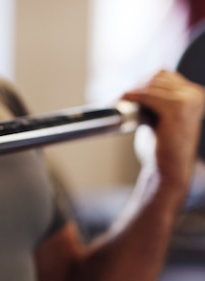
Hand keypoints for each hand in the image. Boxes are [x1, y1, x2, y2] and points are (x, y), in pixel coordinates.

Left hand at [122, 70, 204, 188]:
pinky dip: (134, 96)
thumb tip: (135, 87)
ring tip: (120, 100)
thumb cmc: (163, 148)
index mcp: (194, 95)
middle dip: (136, 86)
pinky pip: (149, 95)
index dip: (142, 82)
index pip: (164, 75)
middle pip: (157, 77)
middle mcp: (195, 95)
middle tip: (120, 97)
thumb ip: (156, 101)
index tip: (127, 93)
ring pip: (152, 85)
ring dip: (133, 91)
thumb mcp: (161, 118)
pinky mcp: (177, 110)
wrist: (170, 170)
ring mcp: (188, 101)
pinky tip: (124, 99)